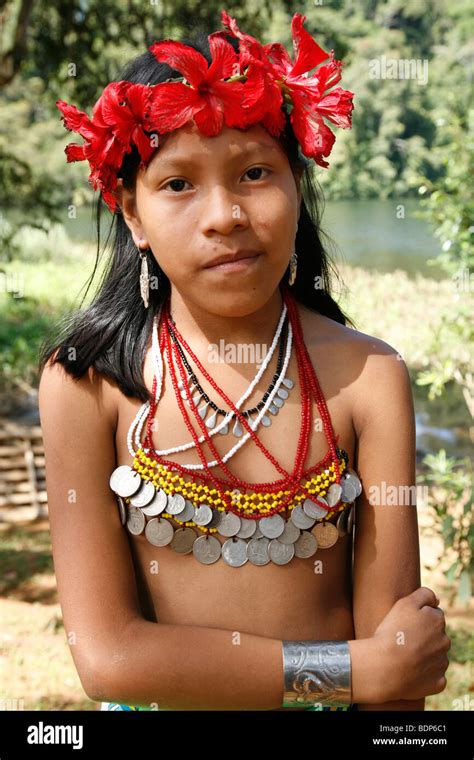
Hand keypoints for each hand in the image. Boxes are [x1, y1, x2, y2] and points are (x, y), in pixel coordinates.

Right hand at [371, 586, 450, 701]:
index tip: (404, 624)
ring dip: (424, 655)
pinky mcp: (438, 682)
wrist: (385, 667)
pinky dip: (424, 674)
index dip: (418, 618)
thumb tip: (437, 600)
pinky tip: (410, 672)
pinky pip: (434, 676)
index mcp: (438, 621)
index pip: (433, 614)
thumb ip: (424, 594)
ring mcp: (442, 663)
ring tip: (404, 656)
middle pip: (435, 635)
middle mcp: (444, 642)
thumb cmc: (392, 632)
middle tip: (402, 639)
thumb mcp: (405, 603)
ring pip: (434, 655)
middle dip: (423, 636)